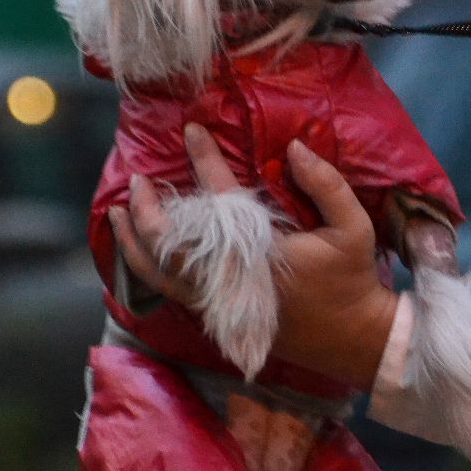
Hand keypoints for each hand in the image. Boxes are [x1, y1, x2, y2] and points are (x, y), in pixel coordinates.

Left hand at [109, 125, 397, 390]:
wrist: (353, 340)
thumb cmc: (353, 280)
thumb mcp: (354, 227)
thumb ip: (326, 184)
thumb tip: (294, 147)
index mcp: (264, 253)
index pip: (223, 200)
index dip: (205, 161)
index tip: (191, 130)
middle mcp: (233, 280)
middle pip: (171, 246)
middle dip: (147, 211)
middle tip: (137, 182)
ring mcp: (221, 304)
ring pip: (160, 277)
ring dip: (133, 244)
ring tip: (117, 214)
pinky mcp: (218, 317)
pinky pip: (169, 293)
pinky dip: (146, 270)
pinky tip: (135, 248)